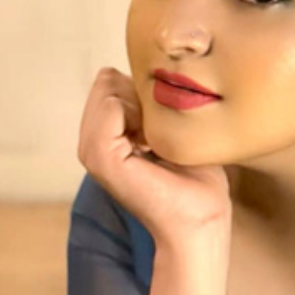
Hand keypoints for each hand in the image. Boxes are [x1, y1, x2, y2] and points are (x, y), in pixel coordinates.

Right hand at [77, 67, 230, 251]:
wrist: (201, 221)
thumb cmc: (198, 181)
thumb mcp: (177, 130)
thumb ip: (157, 105)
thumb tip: (149, 74)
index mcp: (108, 139)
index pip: (111, 85)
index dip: (144, 91)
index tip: (167, 124)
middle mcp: (94, 145)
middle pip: (107, 85)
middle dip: (141, 94)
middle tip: (163, 131)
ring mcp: (93, 152)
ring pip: (108, 91)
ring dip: (142, 103)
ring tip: (158, 136)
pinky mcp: (102, 157)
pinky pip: (111, 105)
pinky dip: (137, 110)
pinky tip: (153, 139)